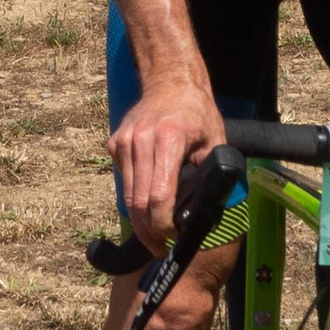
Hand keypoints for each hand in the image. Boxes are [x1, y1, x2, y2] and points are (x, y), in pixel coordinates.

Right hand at [110, 77, 225, 250]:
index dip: (165, 225)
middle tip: (162, 247)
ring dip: (139, 221)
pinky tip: (147, 206)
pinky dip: (134, 198)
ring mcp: (123, 142)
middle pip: (139, 203)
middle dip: (150, 231)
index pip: (159, 197)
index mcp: (168, 140)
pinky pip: (123, 181)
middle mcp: (140, 140)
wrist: (170, 81)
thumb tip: (202, 213)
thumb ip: (209, 176)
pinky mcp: (114, 144)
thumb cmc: (197, 113)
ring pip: (127, 196)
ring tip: (154, 236)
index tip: (174, 237)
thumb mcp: (215, 141)